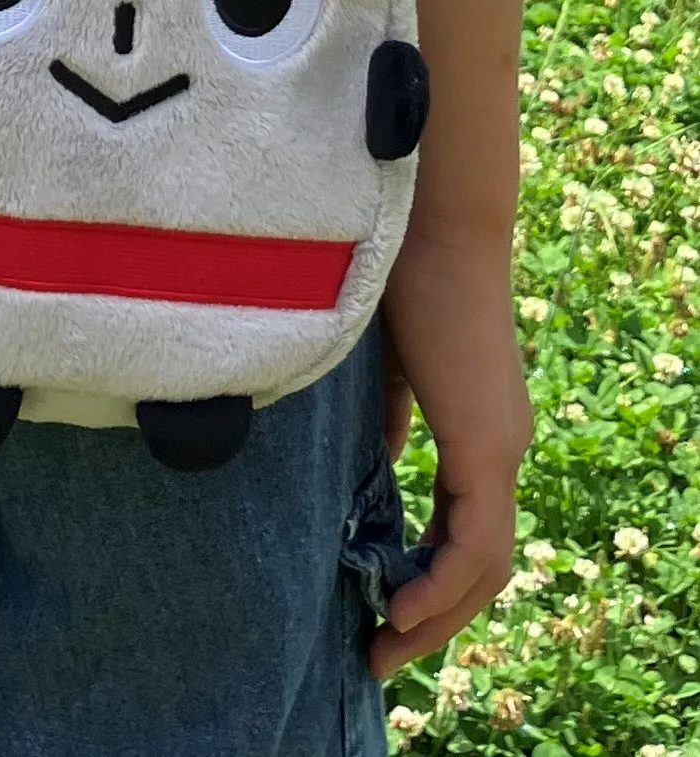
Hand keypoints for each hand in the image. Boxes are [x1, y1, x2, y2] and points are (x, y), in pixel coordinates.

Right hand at [371, 231, 532, 677]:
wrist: (432, 224)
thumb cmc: (397, 278)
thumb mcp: (382, 368)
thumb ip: (387, 422)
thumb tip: (375, 468)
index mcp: (481, 429)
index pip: (466, 530)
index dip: (428, 578)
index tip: (378, 609)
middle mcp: (504, 447)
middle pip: (483, 565)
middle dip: (433, 620)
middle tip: (379, 654)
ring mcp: (503, 449)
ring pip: (487, 566)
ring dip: (439, 617)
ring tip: (386, 650)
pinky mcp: (488, 446)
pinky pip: (477, 544)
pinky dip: (443, 584)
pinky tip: (401, 609)